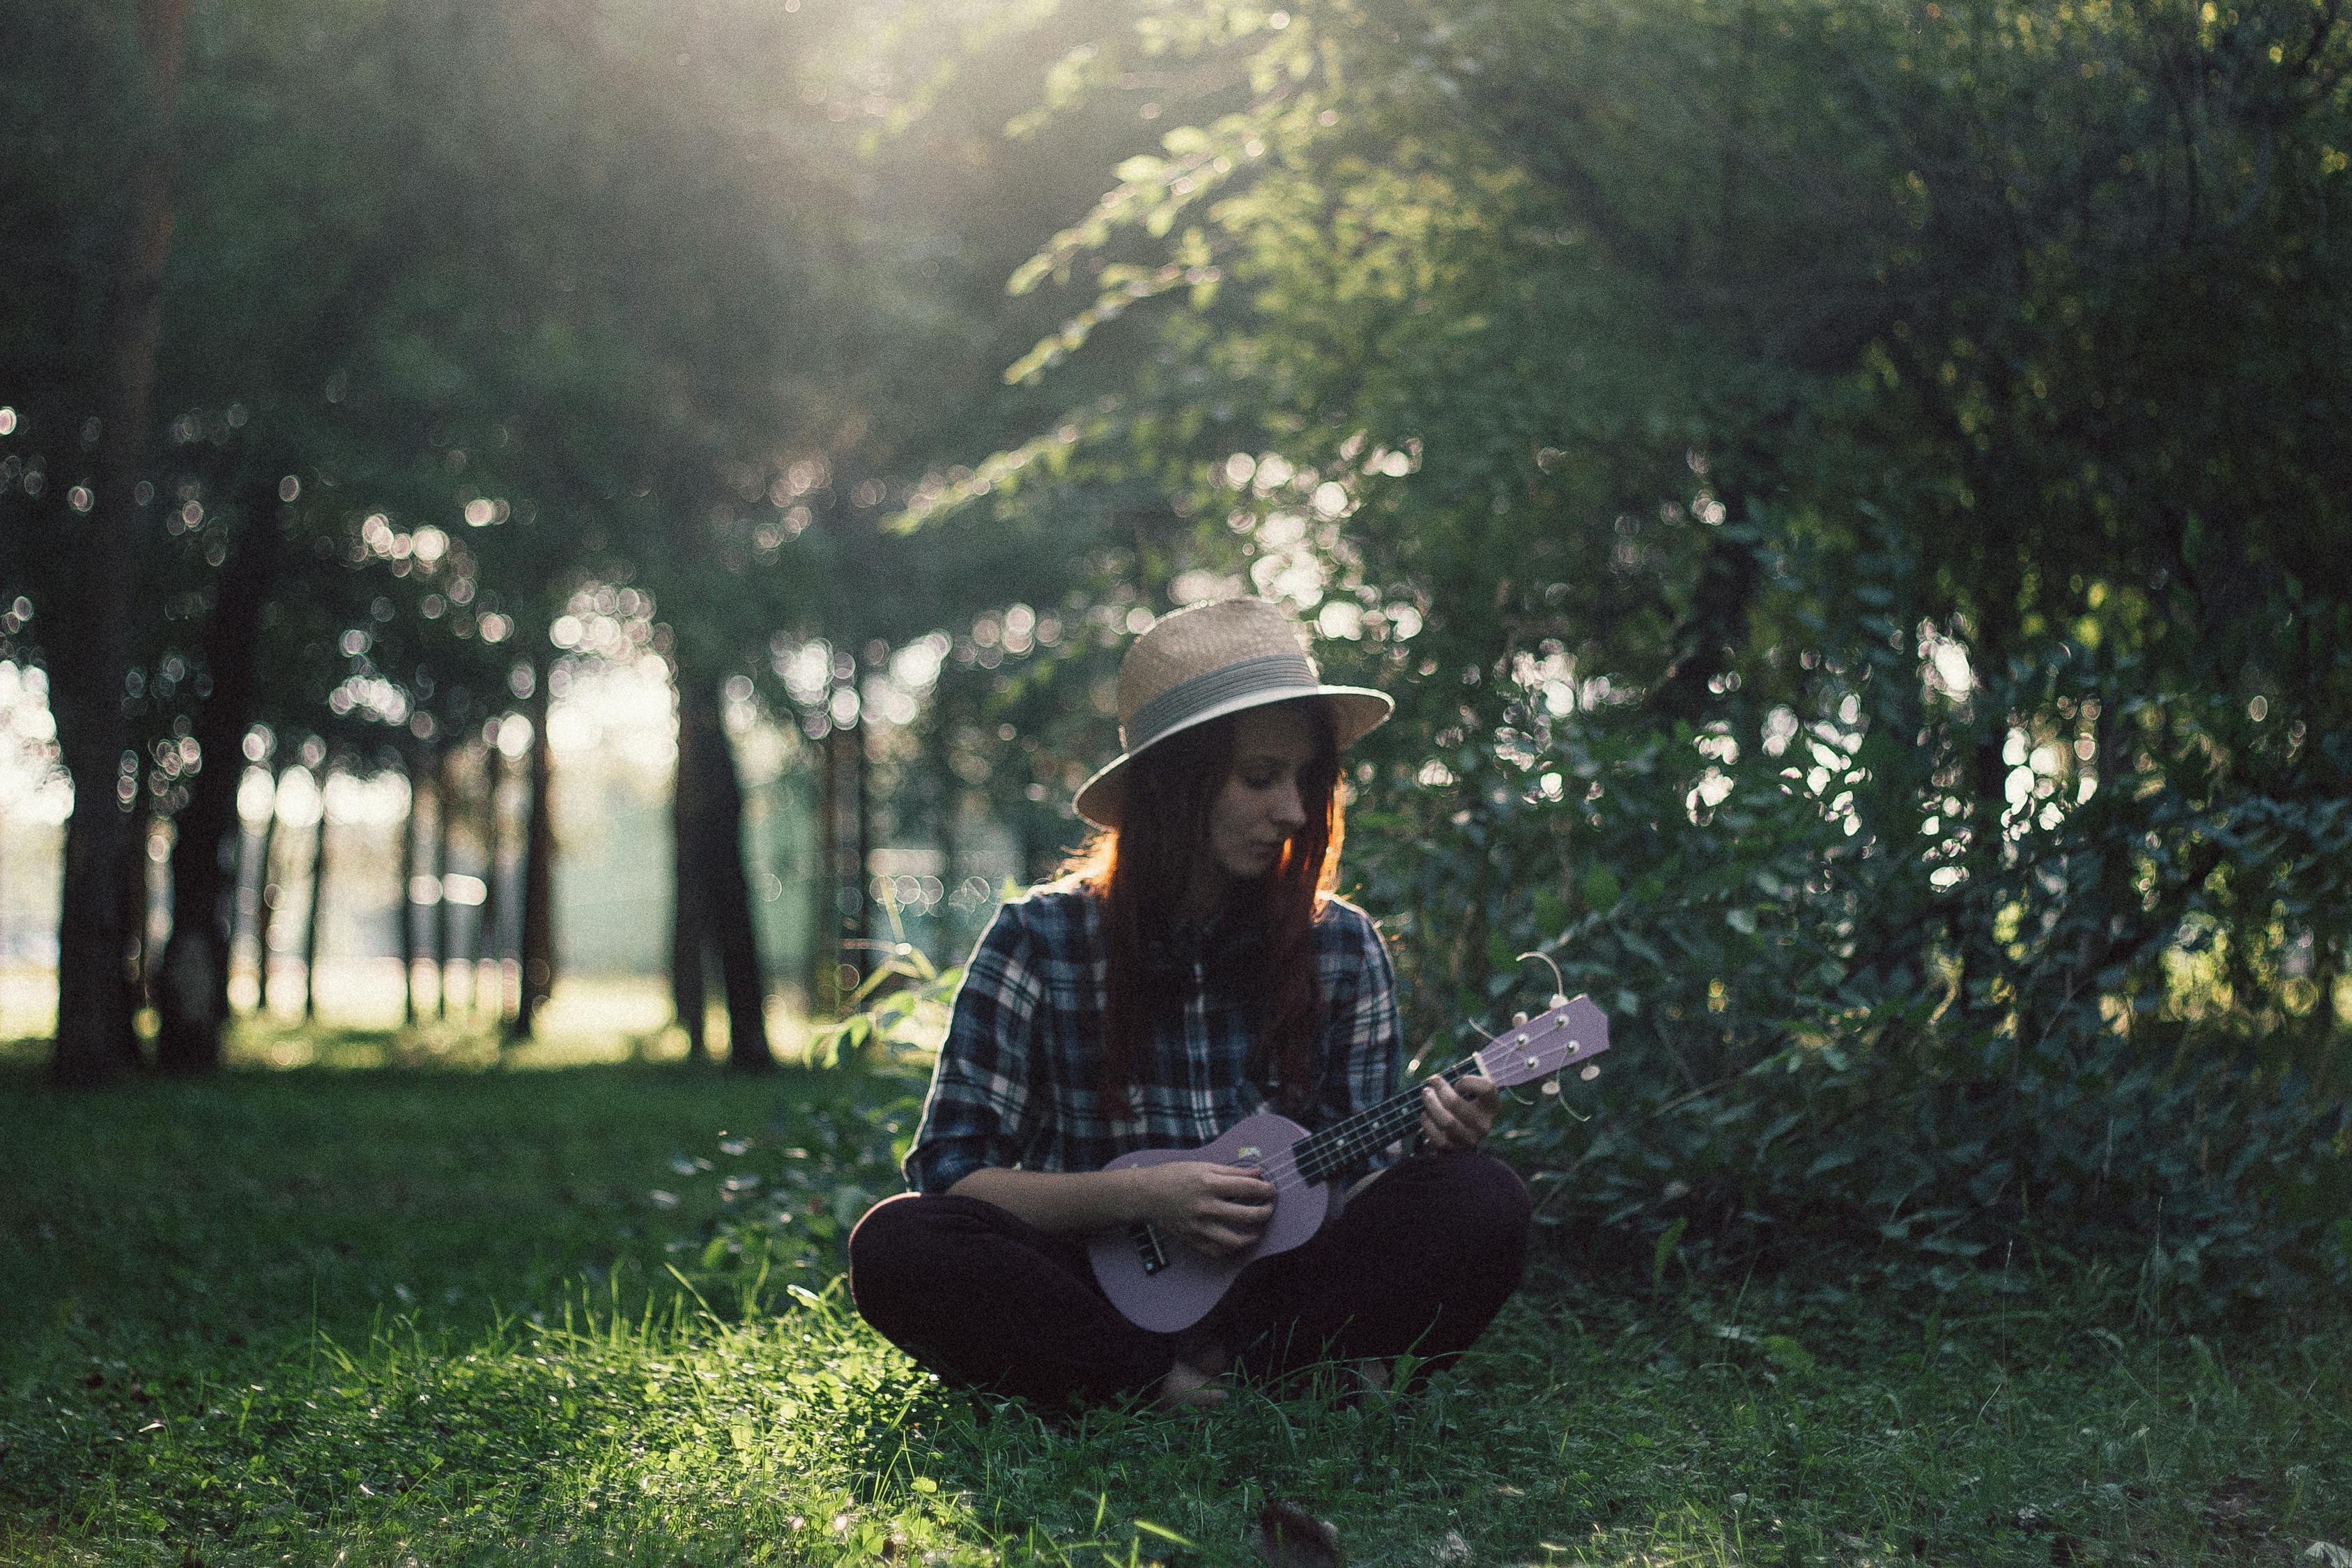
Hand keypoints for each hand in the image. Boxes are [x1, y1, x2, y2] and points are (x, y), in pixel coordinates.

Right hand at [1125, 1161, 1276, 1257]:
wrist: (1145, 1195)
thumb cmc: (1173, 1176)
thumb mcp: (1203, 1166)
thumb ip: (1233, 1171)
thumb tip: (1258, 1172)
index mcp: (1209, 1184)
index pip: (1248, 1188)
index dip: (1266, 1190)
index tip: (1271, 1190)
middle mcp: (1206, 1207)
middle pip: (1247, 1215)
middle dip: (1265, 1212)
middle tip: (1269, 1208)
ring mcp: (1199, 1227)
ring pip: (1235, 1241)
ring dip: (1253, 1236)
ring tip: (1257, 1230)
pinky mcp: (1192, 1239)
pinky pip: (1217, 1252)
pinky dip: (1231, 1250)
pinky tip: (1236, 1242)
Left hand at [1419, 1074, 1497, 1150]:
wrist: (1465, 1136)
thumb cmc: (1467, 1107)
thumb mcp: (1474, 1094)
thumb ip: (1463, 1084)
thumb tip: (1435, 1080)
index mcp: (1492, 1108)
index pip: (1487, 1089)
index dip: (1468, 1082)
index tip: (1458, 1084)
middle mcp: (1483, 1125)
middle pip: (1456, 1103)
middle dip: (1440, 1090)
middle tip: (1432, 1081)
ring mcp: (1469, 1139)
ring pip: (1446, 1121)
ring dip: (1431, 1104)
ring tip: (1426, 1094)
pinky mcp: (1453, 1149)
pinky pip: (1435, 1135)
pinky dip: (1427, 1122)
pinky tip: (1426, 1114)